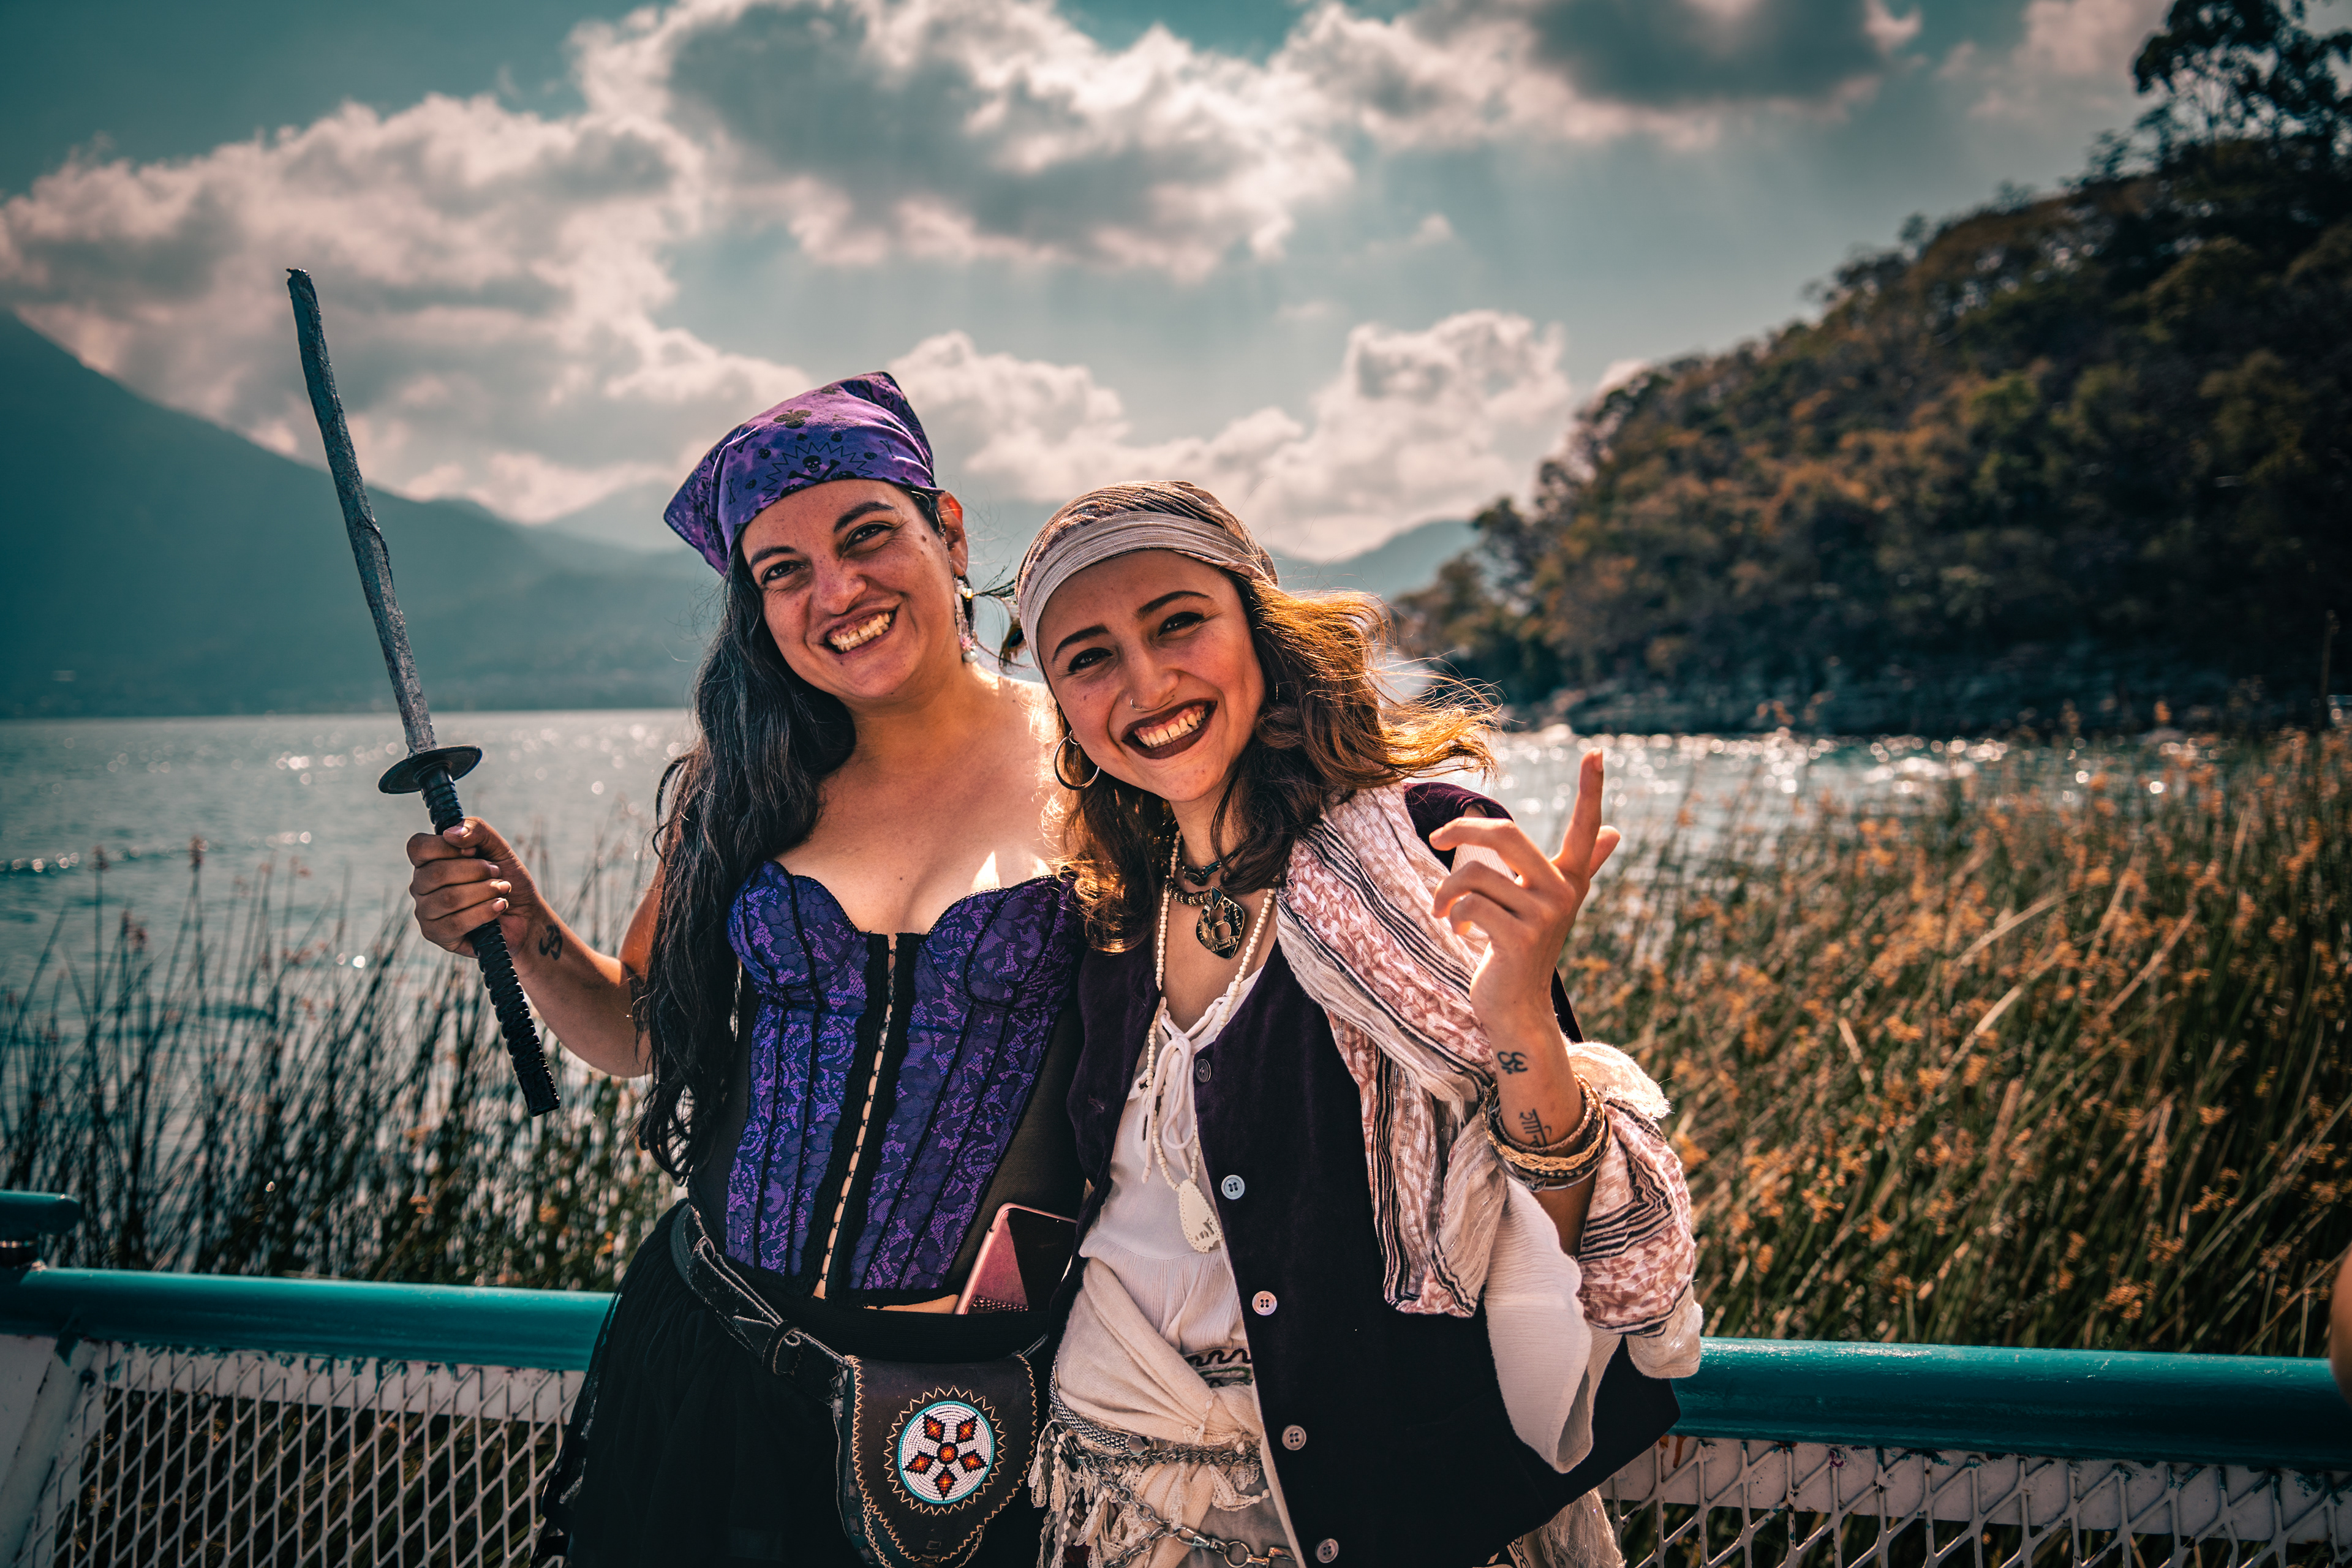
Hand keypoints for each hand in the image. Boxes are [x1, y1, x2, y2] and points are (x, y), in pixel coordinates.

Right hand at [405, 817, 541, 956]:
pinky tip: (500, 906)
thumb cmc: (507, 878)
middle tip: (497, 873)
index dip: (447, 847)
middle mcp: (421, 885)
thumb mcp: (498, 847)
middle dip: (476, 871)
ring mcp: (425, 911)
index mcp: (429, 861)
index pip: (418, 847)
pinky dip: (483, 912)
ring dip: (484, 892)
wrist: (525, 914)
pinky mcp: (436, 934)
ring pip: (448, 899)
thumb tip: (450, 833)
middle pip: (436, 873)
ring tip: (503, 890)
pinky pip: (455, 923)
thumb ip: (477, 830)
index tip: (475, 851)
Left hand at [1427, 750, 1620, 1036]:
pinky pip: (1469, 904)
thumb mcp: (1551, 904)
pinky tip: (1461, 932)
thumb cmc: (1525, 950)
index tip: (1596, 751)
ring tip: (1446, 909)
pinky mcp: (1519, 940)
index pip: (1584, 828)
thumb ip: (1580, 867)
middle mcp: (1562, 894)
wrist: (1518, 1008)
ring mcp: (1543, 917)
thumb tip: (1617, 832)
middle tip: (1437, 837)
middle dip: (1464, 830)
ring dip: (1446, 890)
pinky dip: (1453, 915)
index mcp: (1568, 879)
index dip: (1591, 790)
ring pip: (1476, 874)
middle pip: (1507, 835)